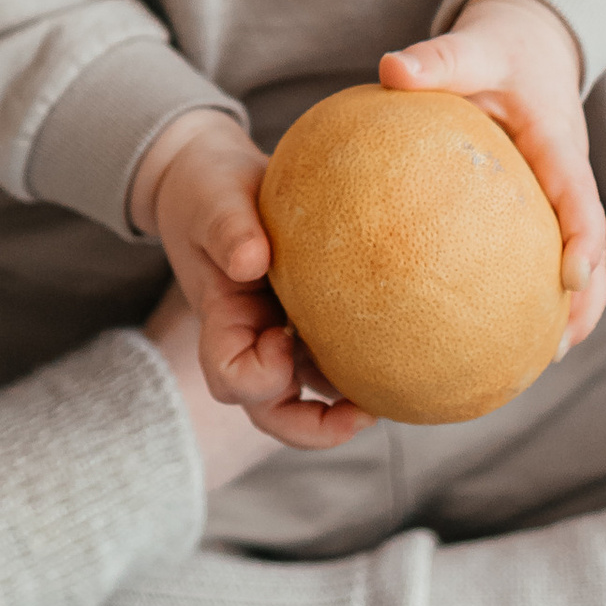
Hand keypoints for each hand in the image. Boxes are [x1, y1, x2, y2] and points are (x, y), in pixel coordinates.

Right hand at [137, 126, 374, 453]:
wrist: (213, 178)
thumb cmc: (208, 189)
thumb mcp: (212, 200)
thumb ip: (227, 228)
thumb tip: (252, 261)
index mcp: (222, 318)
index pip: (229, 377)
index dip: (257, 374)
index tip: (283, 334)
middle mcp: (252, 339)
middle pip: (273, 411)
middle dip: (313, 427)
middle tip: (362, 413)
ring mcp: (280, 334)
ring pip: (309, 396)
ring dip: (344, 408)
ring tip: (391, 397)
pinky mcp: (308, 319)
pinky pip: (334, 359)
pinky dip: (360, 368)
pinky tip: (397, 350)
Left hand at [378, 0, 605, 346]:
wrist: (529, 44)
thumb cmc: (500, 50)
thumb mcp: (474, 47)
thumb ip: (439, 60)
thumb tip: (392, 70)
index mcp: (559, 144)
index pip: (581, 197)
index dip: (584, 240)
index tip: (572, 279)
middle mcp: (568, 179)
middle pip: (592, 249)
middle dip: (584, 301)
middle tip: (555, 347)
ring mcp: (558, 200)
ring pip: (574, 262)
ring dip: (564, 310)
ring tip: (531, 361)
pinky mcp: (539, 210)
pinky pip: (536, 254)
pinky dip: (522, 291)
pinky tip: (482, 331)